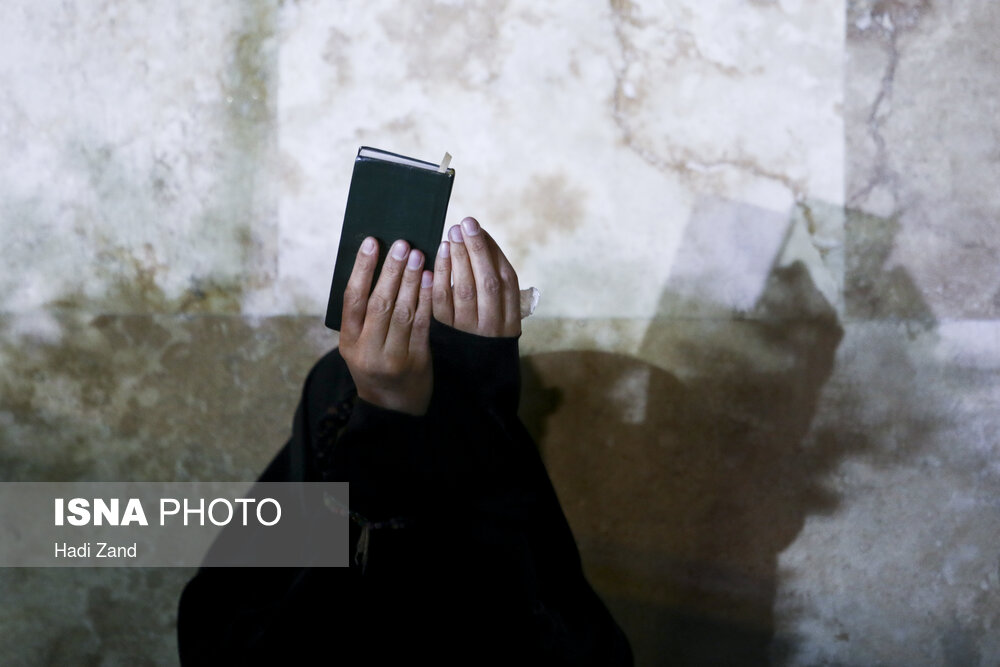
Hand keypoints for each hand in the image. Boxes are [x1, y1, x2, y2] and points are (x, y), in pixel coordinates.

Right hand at [339, 237, 433, 415]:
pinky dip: (426, 300)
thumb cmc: (375, 364)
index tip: (372, 242)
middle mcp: (368, 349)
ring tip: (418, 255)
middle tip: (402, 244)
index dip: (362, 269)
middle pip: (380, 302)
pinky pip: (423, 325)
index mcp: (349, 341)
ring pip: (403, 311)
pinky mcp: (417, 361)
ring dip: (411, 280)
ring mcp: (393, 356)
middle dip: (392, 270)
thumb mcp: (358, 345)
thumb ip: (363, 315)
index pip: (353, 298)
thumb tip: (376, 267)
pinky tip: (431, 280)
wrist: (393, 407)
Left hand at [432, 217, 521, 337]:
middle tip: (466, 224)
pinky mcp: (445, 333)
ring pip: (465, 289)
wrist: (468, 379)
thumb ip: (495, 291)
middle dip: (477, 250)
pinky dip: (440, 275)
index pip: (507, 280)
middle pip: (488, 282)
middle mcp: (493, 325)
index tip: (481, 229)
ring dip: (458, 258)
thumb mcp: (499, 321)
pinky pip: (442, 301)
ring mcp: (468, 330)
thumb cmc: (482, 340)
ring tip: (452, 234)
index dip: (493, 252)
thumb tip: (481, 244)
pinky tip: (439, 255)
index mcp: (511, 320)